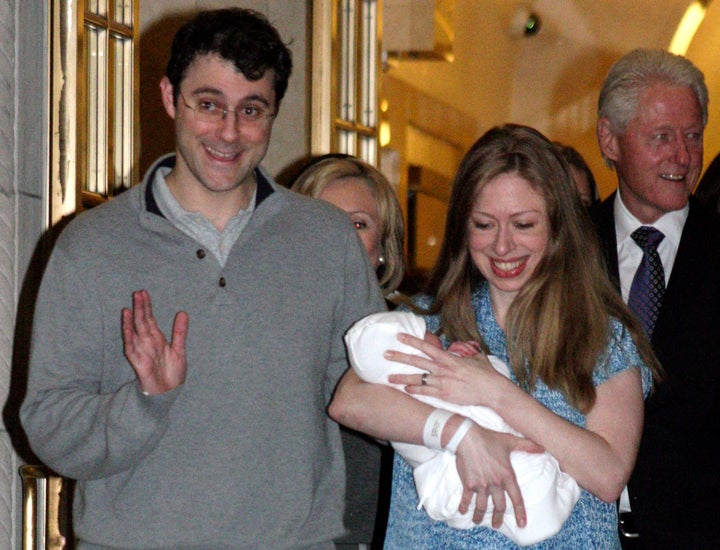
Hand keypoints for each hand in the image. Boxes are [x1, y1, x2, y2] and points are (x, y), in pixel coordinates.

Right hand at [122, 290, 188, 394]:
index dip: (147, 306)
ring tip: (130, 306)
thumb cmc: (172, 372)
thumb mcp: (179, 349)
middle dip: (140, 307)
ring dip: (132, 319)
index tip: (144, 293)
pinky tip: (127, 325)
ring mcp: (141, 350)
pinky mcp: (137, 360)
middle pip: (141, 321)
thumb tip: (183, 312)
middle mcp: (147, 342)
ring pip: (134, 331)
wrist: (168, 392)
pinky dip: (128, 334)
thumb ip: (180, 332)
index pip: (150, 318)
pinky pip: (130, 346)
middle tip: (138, 292)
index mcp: (157, 338)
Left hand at [386, 333, 506, 406]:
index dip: (412, 341)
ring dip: (401, 378)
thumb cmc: (485, 374)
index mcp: (449, 358)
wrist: (492, 390)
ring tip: (388, 377)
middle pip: (417, 361)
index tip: (399, 336)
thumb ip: (464, 353)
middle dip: (400, 357)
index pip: (426, 347)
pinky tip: (405, 389)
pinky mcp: (444, 395)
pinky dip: (414, 390)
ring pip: (417, 378)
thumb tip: (461, 349)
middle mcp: (443, 369)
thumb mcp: (475, 358)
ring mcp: (442, 382)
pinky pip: (425, 392)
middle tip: (385, 354)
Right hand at [455, 423, 542, 527]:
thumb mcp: (509, 441)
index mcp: (507, 475)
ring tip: (477, 520)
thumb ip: (526, 446)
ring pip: (482, 506)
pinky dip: (464, 506)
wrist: (467, 437)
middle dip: (497, 518)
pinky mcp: (468, 483)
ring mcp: (481, 485)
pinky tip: (462, 511)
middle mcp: (495, 483)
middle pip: (498, 506)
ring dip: (479, 516)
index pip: (516, 498)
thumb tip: (543, 448)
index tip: (522, 524)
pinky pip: (466, 499)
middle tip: (496, 524)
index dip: (520, 512)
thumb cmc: (489, 438)